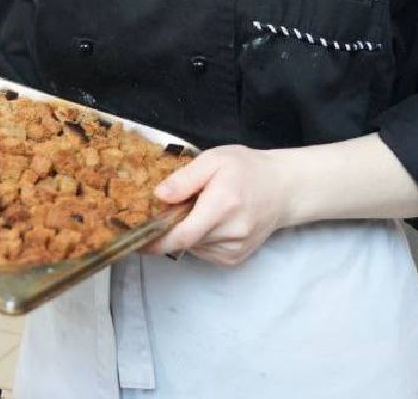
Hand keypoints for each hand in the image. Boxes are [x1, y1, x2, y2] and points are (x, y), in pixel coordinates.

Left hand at [143, 145, 290, 265]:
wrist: (282, 189)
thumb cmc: (246, 169)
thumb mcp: (214, 159)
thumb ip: (185, 178)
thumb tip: (159, 196)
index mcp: (223, 205)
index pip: (183, 234)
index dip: (156, 241)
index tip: (135, 239)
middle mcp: (230, 233)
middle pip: (185, 240)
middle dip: (170, 227)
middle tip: (168, 207)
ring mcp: (234, 249)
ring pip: (193, 246)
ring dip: (185, 231)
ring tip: (198, 207)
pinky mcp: (235, 258)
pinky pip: (204, 252)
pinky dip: (198, 238)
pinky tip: (209, 220)